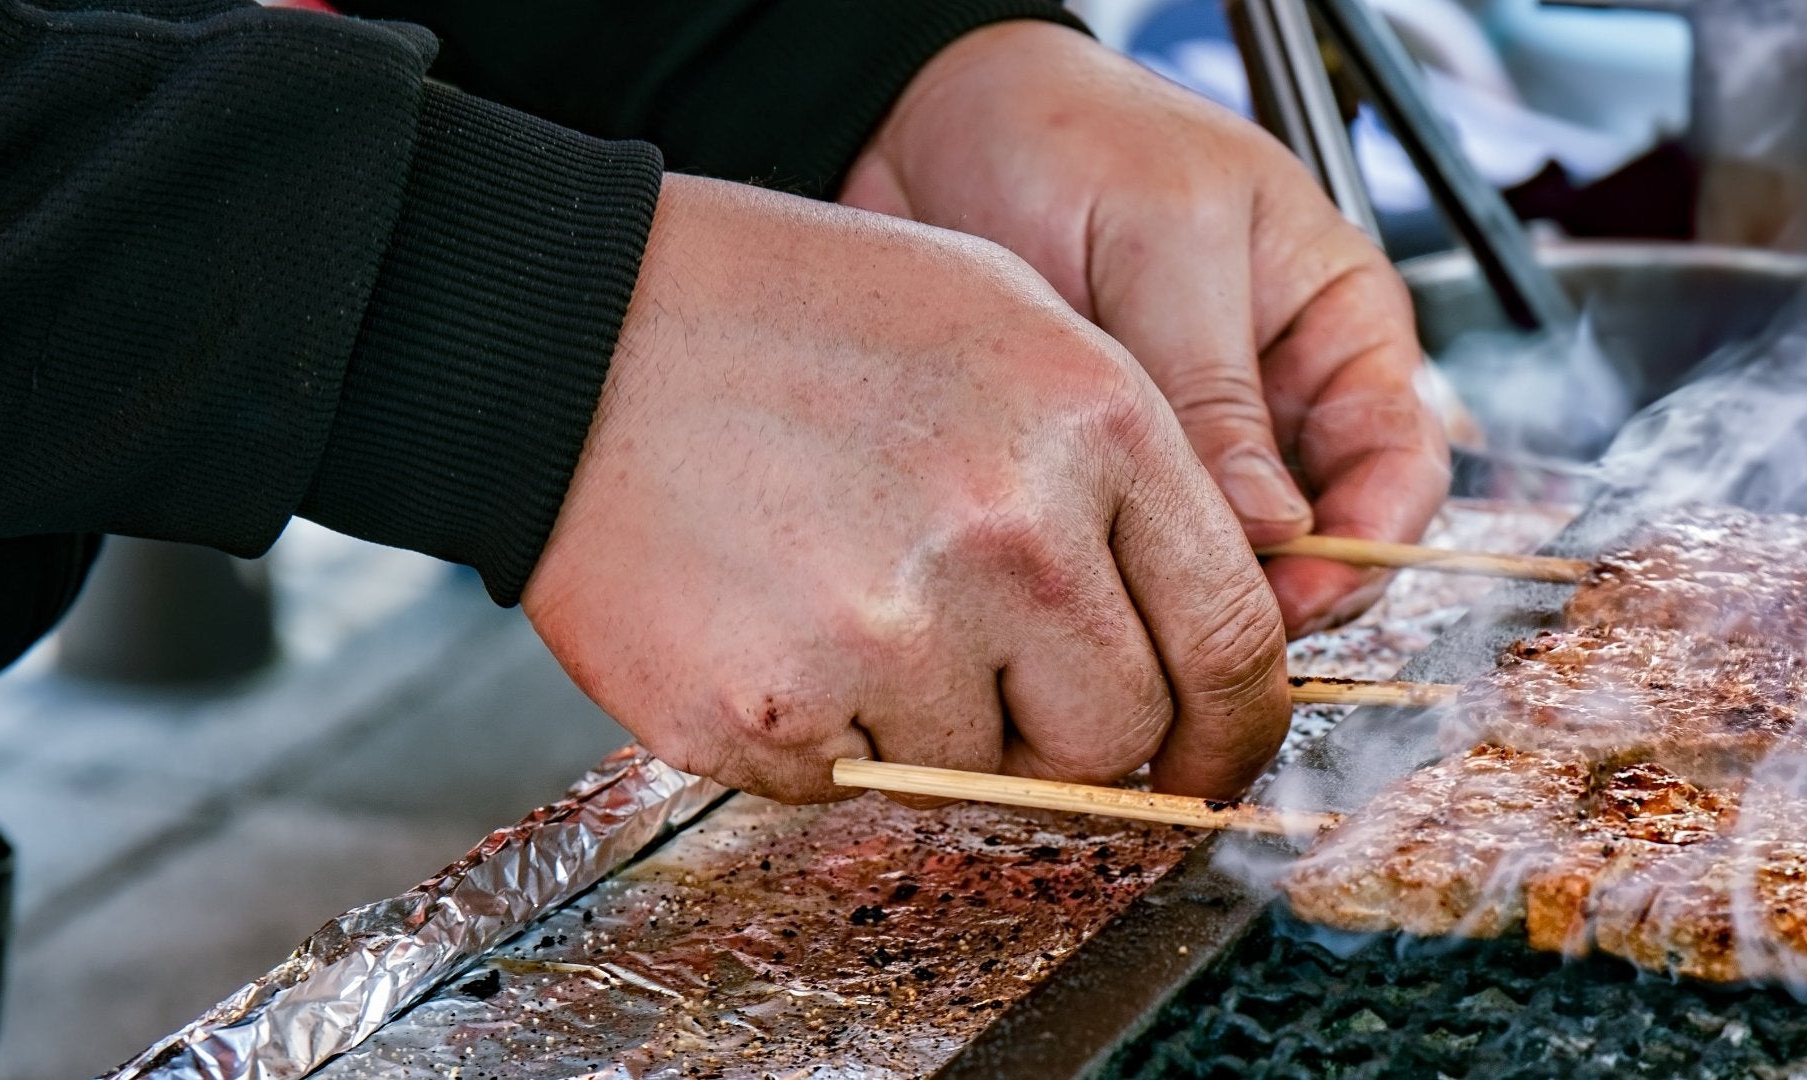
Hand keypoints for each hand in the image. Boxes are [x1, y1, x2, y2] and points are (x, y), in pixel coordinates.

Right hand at [524, 175, 1290, 802]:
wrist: (571, 329)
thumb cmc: (792, 315)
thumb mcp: (1012, 324)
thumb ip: (1128, 473)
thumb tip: (1201, 627)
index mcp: (1100, 428)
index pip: (1235, 642)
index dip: (1231, 731)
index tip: (1210, 761)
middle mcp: (1018, 538)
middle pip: (1117, 736)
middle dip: (1066, 727)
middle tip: (983, 658)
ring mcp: (896, 633)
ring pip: (981, 771)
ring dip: (929, 719)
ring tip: (846, 593)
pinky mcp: (779, 710)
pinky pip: (851, 783)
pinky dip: (821, 732)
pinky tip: (774, 620)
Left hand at [839, 21, 1449, 634]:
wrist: (928, 121)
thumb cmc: (1072, 136)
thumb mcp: (1165, 241)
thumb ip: (1218, 388)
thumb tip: (1275, 529)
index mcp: (1341, 326)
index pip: (1403, 467)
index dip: (1367, 544)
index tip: (1297, 594)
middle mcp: (1285, 399)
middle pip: (1332, 540)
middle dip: (1284, 598)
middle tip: (1207, 636)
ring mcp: (1202, 447)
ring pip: (1238, 568)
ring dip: (1197, 603)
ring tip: (1138, 620)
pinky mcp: (1117, 480)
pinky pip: (1145, 562)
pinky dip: (1126, 592)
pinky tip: (1088, 601)